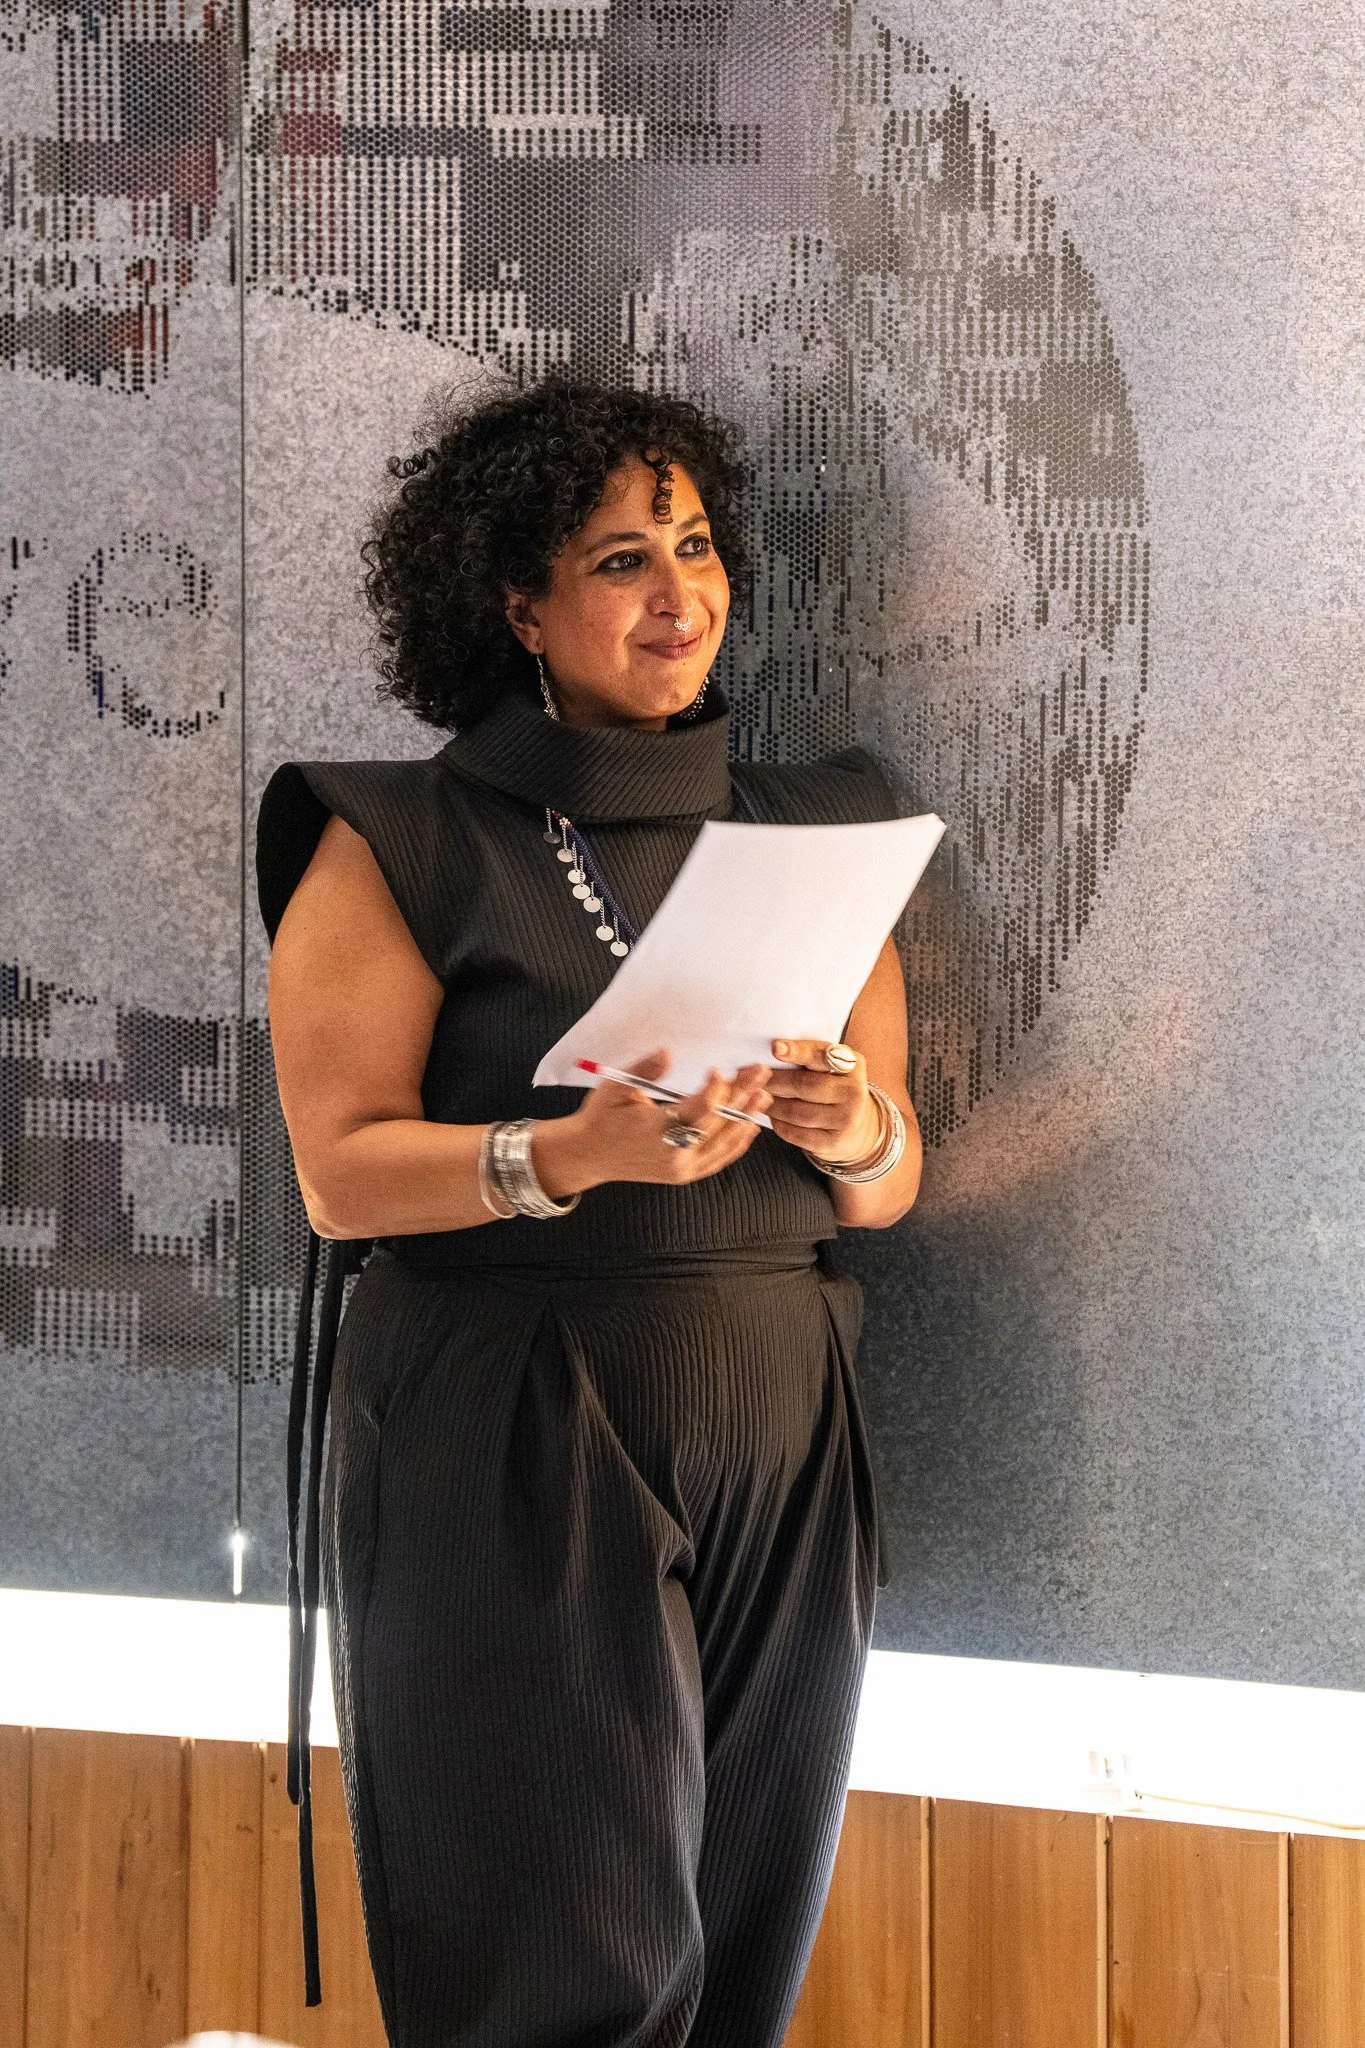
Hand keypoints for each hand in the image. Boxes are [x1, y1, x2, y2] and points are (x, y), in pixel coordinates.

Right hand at [533, 1049, 772, 1194]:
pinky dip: (737, 1144)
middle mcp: (673, 1154)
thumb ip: (644, 1070)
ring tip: (763, 1095)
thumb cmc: (601, 1117)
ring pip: (724, 1144)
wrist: (588, 1155)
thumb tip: (668, 1052)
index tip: (719, 1069)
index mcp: (655, 1130)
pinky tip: (751, 1126)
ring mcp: (681, 1169)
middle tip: (759, 1072)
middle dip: (741, 1094)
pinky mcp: (684, 1175)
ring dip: (746, 1117)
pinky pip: (718, 1160)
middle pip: (719, 1122)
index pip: (700, 1108)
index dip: (716, 1087)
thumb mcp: (616, 1087)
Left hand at [765, 1039, 879, 1164]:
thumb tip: (771, 1052)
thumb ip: (810, 1059)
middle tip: (753, 1079)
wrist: (857, 1127)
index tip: (775, 1048)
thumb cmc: (835, 1090)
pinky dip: (779, 1124)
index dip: (797, 1051)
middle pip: (803, 1085)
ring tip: (759, 1098)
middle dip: (773, 1081)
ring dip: (772, 1105)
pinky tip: (773, 1117)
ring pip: (796, 1111)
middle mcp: (854, 1092)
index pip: (821, 1056)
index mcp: (852, 1066)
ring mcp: (846, 1120)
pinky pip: (796, 1133)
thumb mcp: (832, 1069)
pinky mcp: (834, 1142)